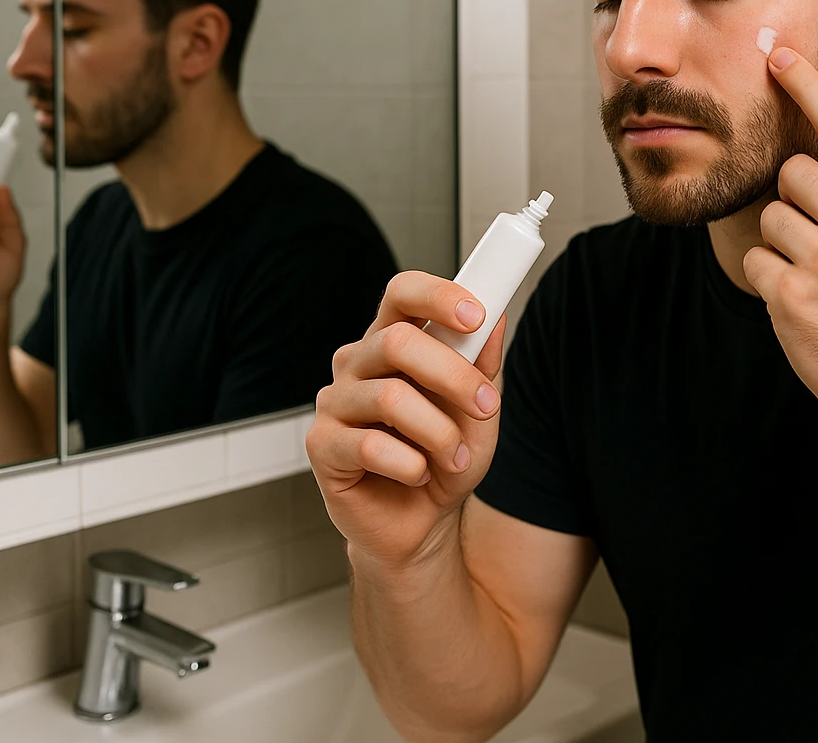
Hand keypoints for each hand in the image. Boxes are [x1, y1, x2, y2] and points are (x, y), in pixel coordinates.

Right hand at [307, 271, 505, 567]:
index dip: (437, 296)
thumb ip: (483, 365)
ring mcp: (334, 402)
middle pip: (397, 342)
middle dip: (454, 376)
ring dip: (439, 433)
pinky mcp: (321, 445)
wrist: (424, 524)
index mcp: (393, 341)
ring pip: (390, 397)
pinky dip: (411, 464)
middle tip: (486, 405)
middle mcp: (357, 363)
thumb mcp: (480, 412)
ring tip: (455, 458)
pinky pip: (370, 445)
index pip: (402, 294)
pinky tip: (418, 473)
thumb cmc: (446, 459)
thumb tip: (496, 320)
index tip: (476, 316)